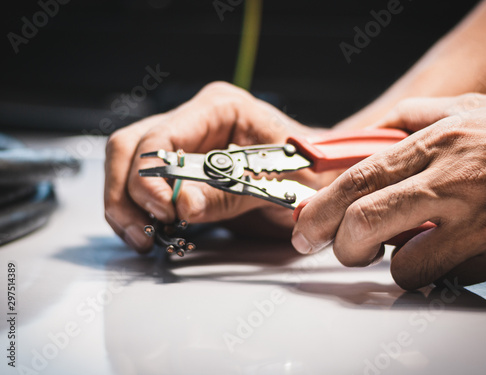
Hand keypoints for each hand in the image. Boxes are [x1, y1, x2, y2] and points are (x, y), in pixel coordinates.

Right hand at [105, 82, 326, 252]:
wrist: (321, 183)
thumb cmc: (311, 173)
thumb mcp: (279, 185)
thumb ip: (231, 193)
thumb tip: (182, 204)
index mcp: (220, 109)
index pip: (163, 135)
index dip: (152, 175)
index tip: (165, 209)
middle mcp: (195, 122)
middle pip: (132, 147)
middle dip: (127, 192)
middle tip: (144, 229)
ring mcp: (185, 145)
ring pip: (128, 166)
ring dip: (126, 205)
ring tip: (144, 237)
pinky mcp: (182, 172)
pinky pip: (143, 187)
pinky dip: (139, 212)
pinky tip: (151, 231)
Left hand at [292, 93, 485, 289]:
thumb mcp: (467, 110)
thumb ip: (412, 116)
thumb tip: (372, 130)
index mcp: (434, 146)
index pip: (355, 181)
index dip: (320, 209)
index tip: (304, 229)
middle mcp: (449, 183)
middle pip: (365, 223)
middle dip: (342, 245)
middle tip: (342, 250)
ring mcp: (476, 222)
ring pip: (404, 265)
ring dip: (398, 266)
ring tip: (410, 251)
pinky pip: (448, 278)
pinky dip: (438, 274)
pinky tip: (450, 254)